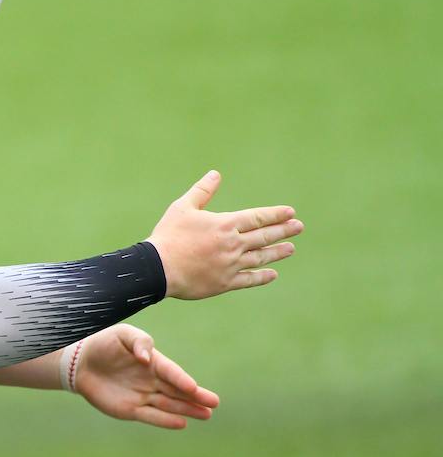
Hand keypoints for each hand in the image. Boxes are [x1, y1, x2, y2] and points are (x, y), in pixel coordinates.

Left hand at [74, 325, 218, 429]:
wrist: (80, 363)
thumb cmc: (103, 344)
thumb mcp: (122, 334)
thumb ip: (139, 341)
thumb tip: (147, 358)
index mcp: (152, 361)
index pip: (170, 371)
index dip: (181, 379)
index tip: (194, 387)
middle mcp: (151, 380)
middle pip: (177, 390)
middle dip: (195, 397)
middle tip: (214, 403)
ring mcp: (142, 395)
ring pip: (169, 404)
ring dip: (187, 410)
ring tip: (206, 414)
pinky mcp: (131, 409)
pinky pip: (151, 416)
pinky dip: (165, 420)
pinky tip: (182, 423)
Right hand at [146, 170, 302, 299]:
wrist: (159, 268)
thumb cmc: (169, 235)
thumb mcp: (183, 207)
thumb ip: (202, 191)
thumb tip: (215, 174)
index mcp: (225, 224)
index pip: (257, 218)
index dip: (275, 215)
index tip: (290, 213)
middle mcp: (233, 244)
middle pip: (264, 236)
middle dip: (283, 231)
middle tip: (298, 227)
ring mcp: (231, 265)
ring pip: (260, 257)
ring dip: (277, 252)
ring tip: (290, 248)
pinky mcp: (225, 282)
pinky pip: (248, 279)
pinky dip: (262, 276)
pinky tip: (272, 274)